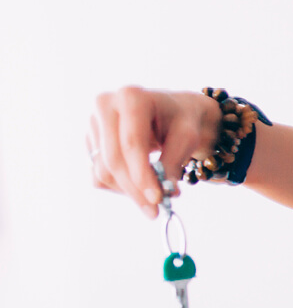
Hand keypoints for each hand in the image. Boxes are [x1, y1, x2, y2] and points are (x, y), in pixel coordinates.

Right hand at [88, 86, 220, 217]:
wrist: (173, 112)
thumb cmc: (182, 120)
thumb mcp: (187, 137)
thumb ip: (173, 163)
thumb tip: (162, 194)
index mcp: (131, 97)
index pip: (132, 144)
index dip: (143, 175)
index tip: (157, 198)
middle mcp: (105, 106)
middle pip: (113, 160)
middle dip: (135, 189)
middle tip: (155, 210)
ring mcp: (93, 124)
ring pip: (103, 171)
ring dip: (129, 191)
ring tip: (156, 196)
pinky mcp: (90, 141)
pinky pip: (99, 175)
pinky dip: (120, 187)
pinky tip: (141, 185)